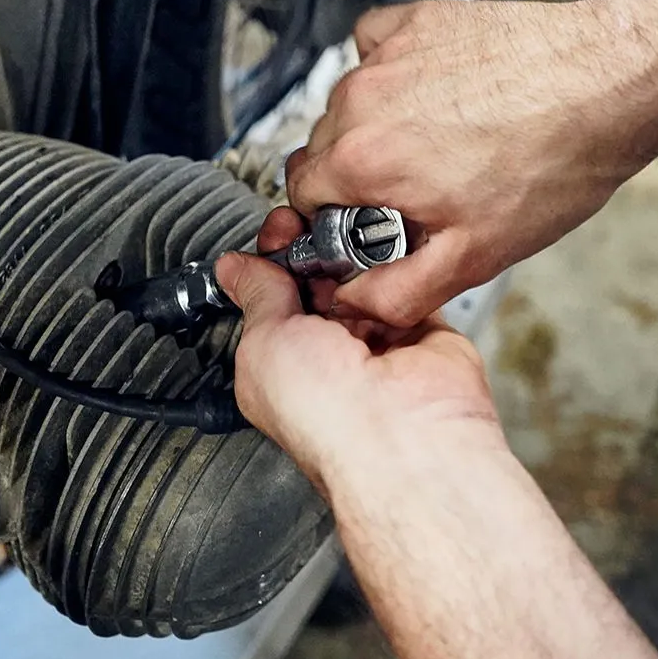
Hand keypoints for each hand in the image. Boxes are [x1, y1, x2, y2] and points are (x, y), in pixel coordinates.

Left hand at [215, 208, 499, 491]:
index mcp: (282, 369)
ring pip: (364, 281)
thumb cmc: (327, 417)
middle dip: (316, 253)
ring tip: (352, 245)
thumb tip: (235, 269)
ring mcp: (378, 347)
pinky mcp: (422, 335)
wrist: (402, 434)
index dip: (273, 261)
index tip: (277, 231)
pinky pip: (411, 286)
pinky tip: (387, 260)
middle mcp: (330, 359)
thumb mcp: (264, 343)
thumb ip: (256, 297)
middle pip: (319, 285)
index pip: (273, 300)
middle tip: (311, 224)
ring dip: (358, 260)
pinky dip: (402, 270)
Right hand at [284, 0, 641, 326]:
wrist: (610, 82)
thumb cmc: (554, 160)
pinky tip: (434, 93)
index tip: (368, 223)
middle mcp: (362, 99)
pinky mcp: (415, 21)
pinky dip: (391, 72)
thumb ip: (399, 290)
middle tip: (416, 191)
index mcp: (362, 159)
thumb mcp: (476, 256)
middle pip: (322, 149)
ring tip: (440, 144)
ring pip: (348, 103)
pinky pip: (374, 48)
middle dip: (355, 176)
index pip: (301, 196)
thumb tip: (355, 302)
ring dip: (376, 127)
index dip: (333, 219)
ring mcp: (387, 54)